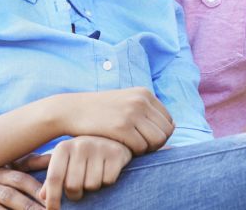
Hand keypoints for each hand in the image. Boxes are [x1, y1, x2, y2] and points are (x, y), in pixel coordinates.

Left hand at [39, 136, 132, 209]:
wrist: (112, 136)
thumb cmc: (83, 154)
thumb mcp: (65, 161)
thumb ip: (52, 178)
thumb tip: (42, 196)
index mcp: (63, 147)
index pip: (54, 178)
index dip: (52, 198)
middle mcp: (80, 144)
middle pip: (73, 186)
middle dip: (75, 194)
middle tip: (79, 189)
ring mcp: (99, 147)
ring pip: (92, 185)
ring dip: (93, 187)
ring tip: (94, 175)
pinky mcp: (116, 153)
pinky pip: (108, 181)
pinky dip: (107, 181)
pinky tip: (107, 170)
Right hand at [57, 87, 173, 154]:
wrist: (72, 110)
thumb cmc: (101, 111)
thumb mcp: (126, 102)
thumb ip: (148, 111)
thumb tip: (174, 126)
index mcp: (144, 93)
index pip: (168, 120)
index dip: (160, 135)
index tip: (145, 141)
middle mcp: (141, 100)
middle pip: (166, 131)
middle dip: (156, 144)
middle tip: (140, 148)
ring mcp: (131, 113)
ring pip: (157, 141)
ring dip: (147, 149)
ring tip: (132, 148)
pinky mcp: (121, 126)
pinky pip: (140, 147)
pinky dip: (135, 153)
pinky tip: (123, 149)